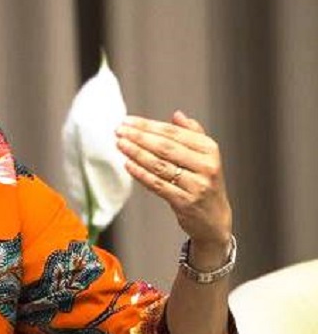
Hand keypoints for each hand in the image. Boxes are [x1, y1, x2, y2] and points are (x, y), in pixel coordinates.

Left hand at [115, 111, 232, 261]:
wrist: (214, 219)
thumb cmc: (203, 181)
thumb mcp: (205, 156)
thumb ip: (192, 133)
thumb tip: (177, 115)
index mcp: (209, 149)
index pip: (173, 133)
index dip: (148, 125)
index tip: (128, 121)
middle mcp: (206, 166)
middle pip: (165, 147)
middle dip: (139, 137)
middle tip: (119, 130)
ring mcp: (197, 185)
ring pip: (160, 165)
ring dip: (136, 153)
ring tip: (120, 144)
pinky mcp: (185, 202)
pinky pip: (158, 185)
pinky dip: (141, 174)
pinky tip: (127, 164)